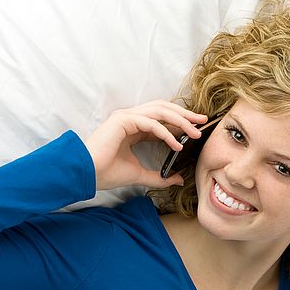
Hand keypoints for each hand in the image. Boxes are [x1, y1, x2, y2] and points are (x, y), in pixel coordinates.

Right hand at [84, 100, 208, 190]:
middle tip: (203, 121)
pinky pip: (150, 123)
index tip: (196, 129)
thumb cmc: (107, 173)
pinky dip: (165, 133)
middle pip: (164, 109)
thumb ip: (159, 177)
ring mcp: (126, 117)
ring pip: (159, 111)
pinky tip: (176, 144)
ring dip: (180, 120)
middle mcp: (131, 118)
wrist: (86, 174)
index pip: (162, 119)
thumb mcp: (140, 175)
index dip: (180, 122)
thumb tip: (177, 179)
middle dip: (185, 115)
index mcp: (134, 127)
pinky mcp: (122, 121)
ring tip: (194, 132)